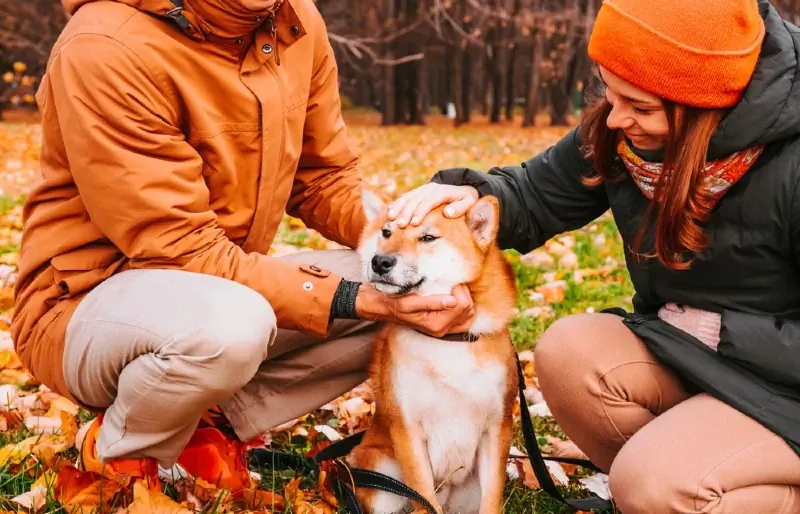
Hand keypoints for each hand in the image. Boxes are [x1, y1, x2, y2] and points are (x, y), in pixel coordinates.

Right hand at [355, 283, 475, 336]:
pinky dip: (462, 303)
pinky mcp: (442, 322)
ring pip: (469, 313)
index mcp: (435, 325)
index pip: (463, 305)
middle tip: (448, 282)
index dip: (458, 288)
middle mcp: (441, 329)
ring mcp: (442, 327)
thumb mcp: (407, 301)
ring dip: (464, 297)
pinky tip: (451, 294)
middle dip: (463, 293)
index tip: (446, 280)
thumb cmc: (390, 301)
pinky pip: (463, 316)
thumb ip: (431, 302)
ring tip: (450, 287)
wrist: (378, 305)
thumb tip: (453, 300)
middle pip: (469, 309)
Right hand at [387, 183, 478, 227]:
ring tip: (391, 218)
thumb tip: (447, 213)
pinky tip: (389, 212)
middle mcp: (430, 189)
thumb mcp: (469, 202)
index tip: (415, 223)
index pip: (430, 201)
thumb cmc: (465, 199)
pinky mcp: (417, 193)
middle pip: (416, 199)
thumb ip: (461, 207)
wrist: (461, 187)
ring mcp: (422, 190)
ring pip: (408, 197)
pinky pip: (405, 197)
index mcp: (443, 191)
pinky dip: (396, 204)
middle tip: (400, 224)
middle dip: (407, 212)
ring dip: (398, 207)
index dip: (421, 211)